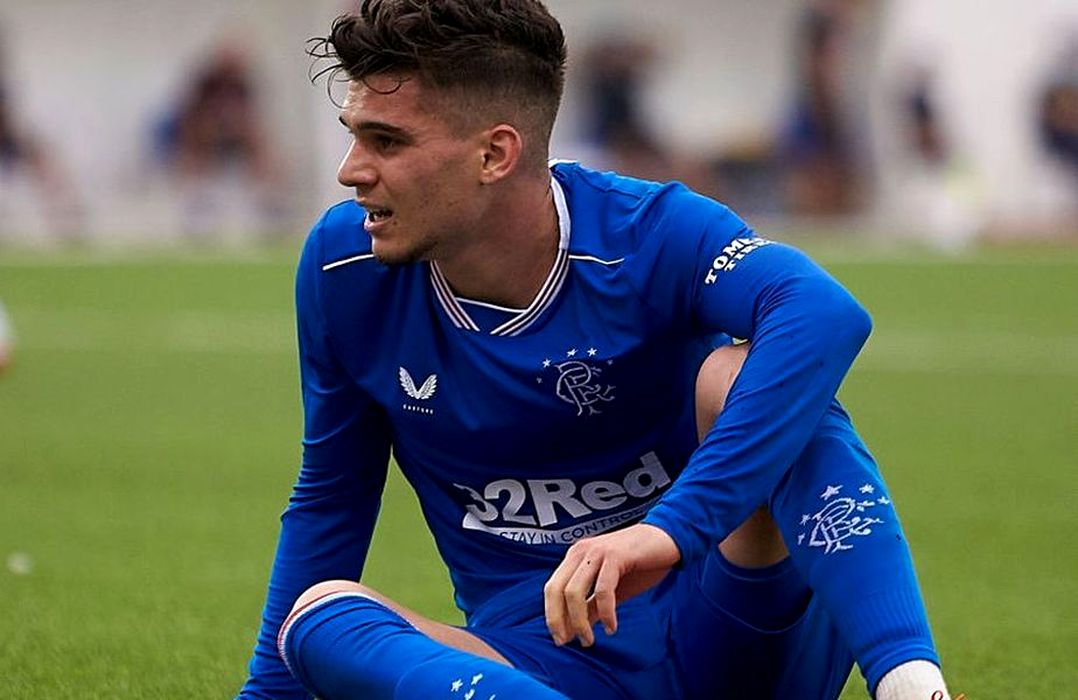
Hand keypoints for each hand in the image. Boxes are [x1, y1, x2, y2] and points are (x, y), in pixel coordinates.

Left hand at [543, 523, 679, 646]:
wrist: (668, 538)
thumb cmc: (641, 563)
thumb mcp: (612, 589)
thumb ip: (592, 605)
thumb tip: (575, 630)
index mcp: (576, 556)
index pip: (552, 588)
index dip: (552, 615)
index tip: (560, 639)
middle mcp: (581, 551)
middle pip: (556, 589)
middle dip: (558, 620)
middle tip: (568, 642)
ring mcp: (597, 552)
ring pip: (574, 592)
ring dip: (579, 622)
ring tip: (589, 640)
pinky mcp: (616, 555)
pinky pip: (603, 590)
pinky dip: (605, 613)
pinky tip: (611, 627)